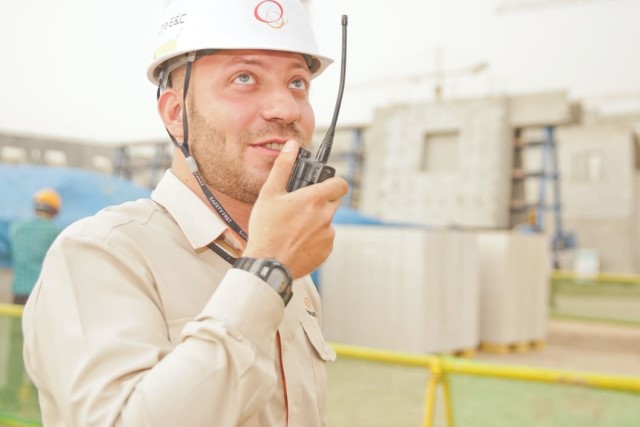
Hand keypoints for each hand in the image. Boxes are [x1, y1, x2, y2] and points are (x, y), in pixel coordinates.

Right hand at [243, 140, 348, 278]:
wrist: (268, 263)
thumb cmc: (266, 229)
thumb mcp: (269, 194)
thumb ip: (283, 167)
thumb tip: (291, 147)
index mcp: (315, 199)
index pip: (340, 184)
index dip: (333, 182)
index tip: (324, 185)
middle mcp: (326, 216)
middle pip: (334, 202)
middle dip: (322, 201)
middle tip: (302, 206)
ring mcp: (328, 235)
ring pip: (328, 221)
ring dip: (316, 221)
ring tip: (295, 227)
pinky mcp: (327, 250)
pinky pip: (325, 238)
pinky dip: (315, 238)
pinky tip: (297, 240)